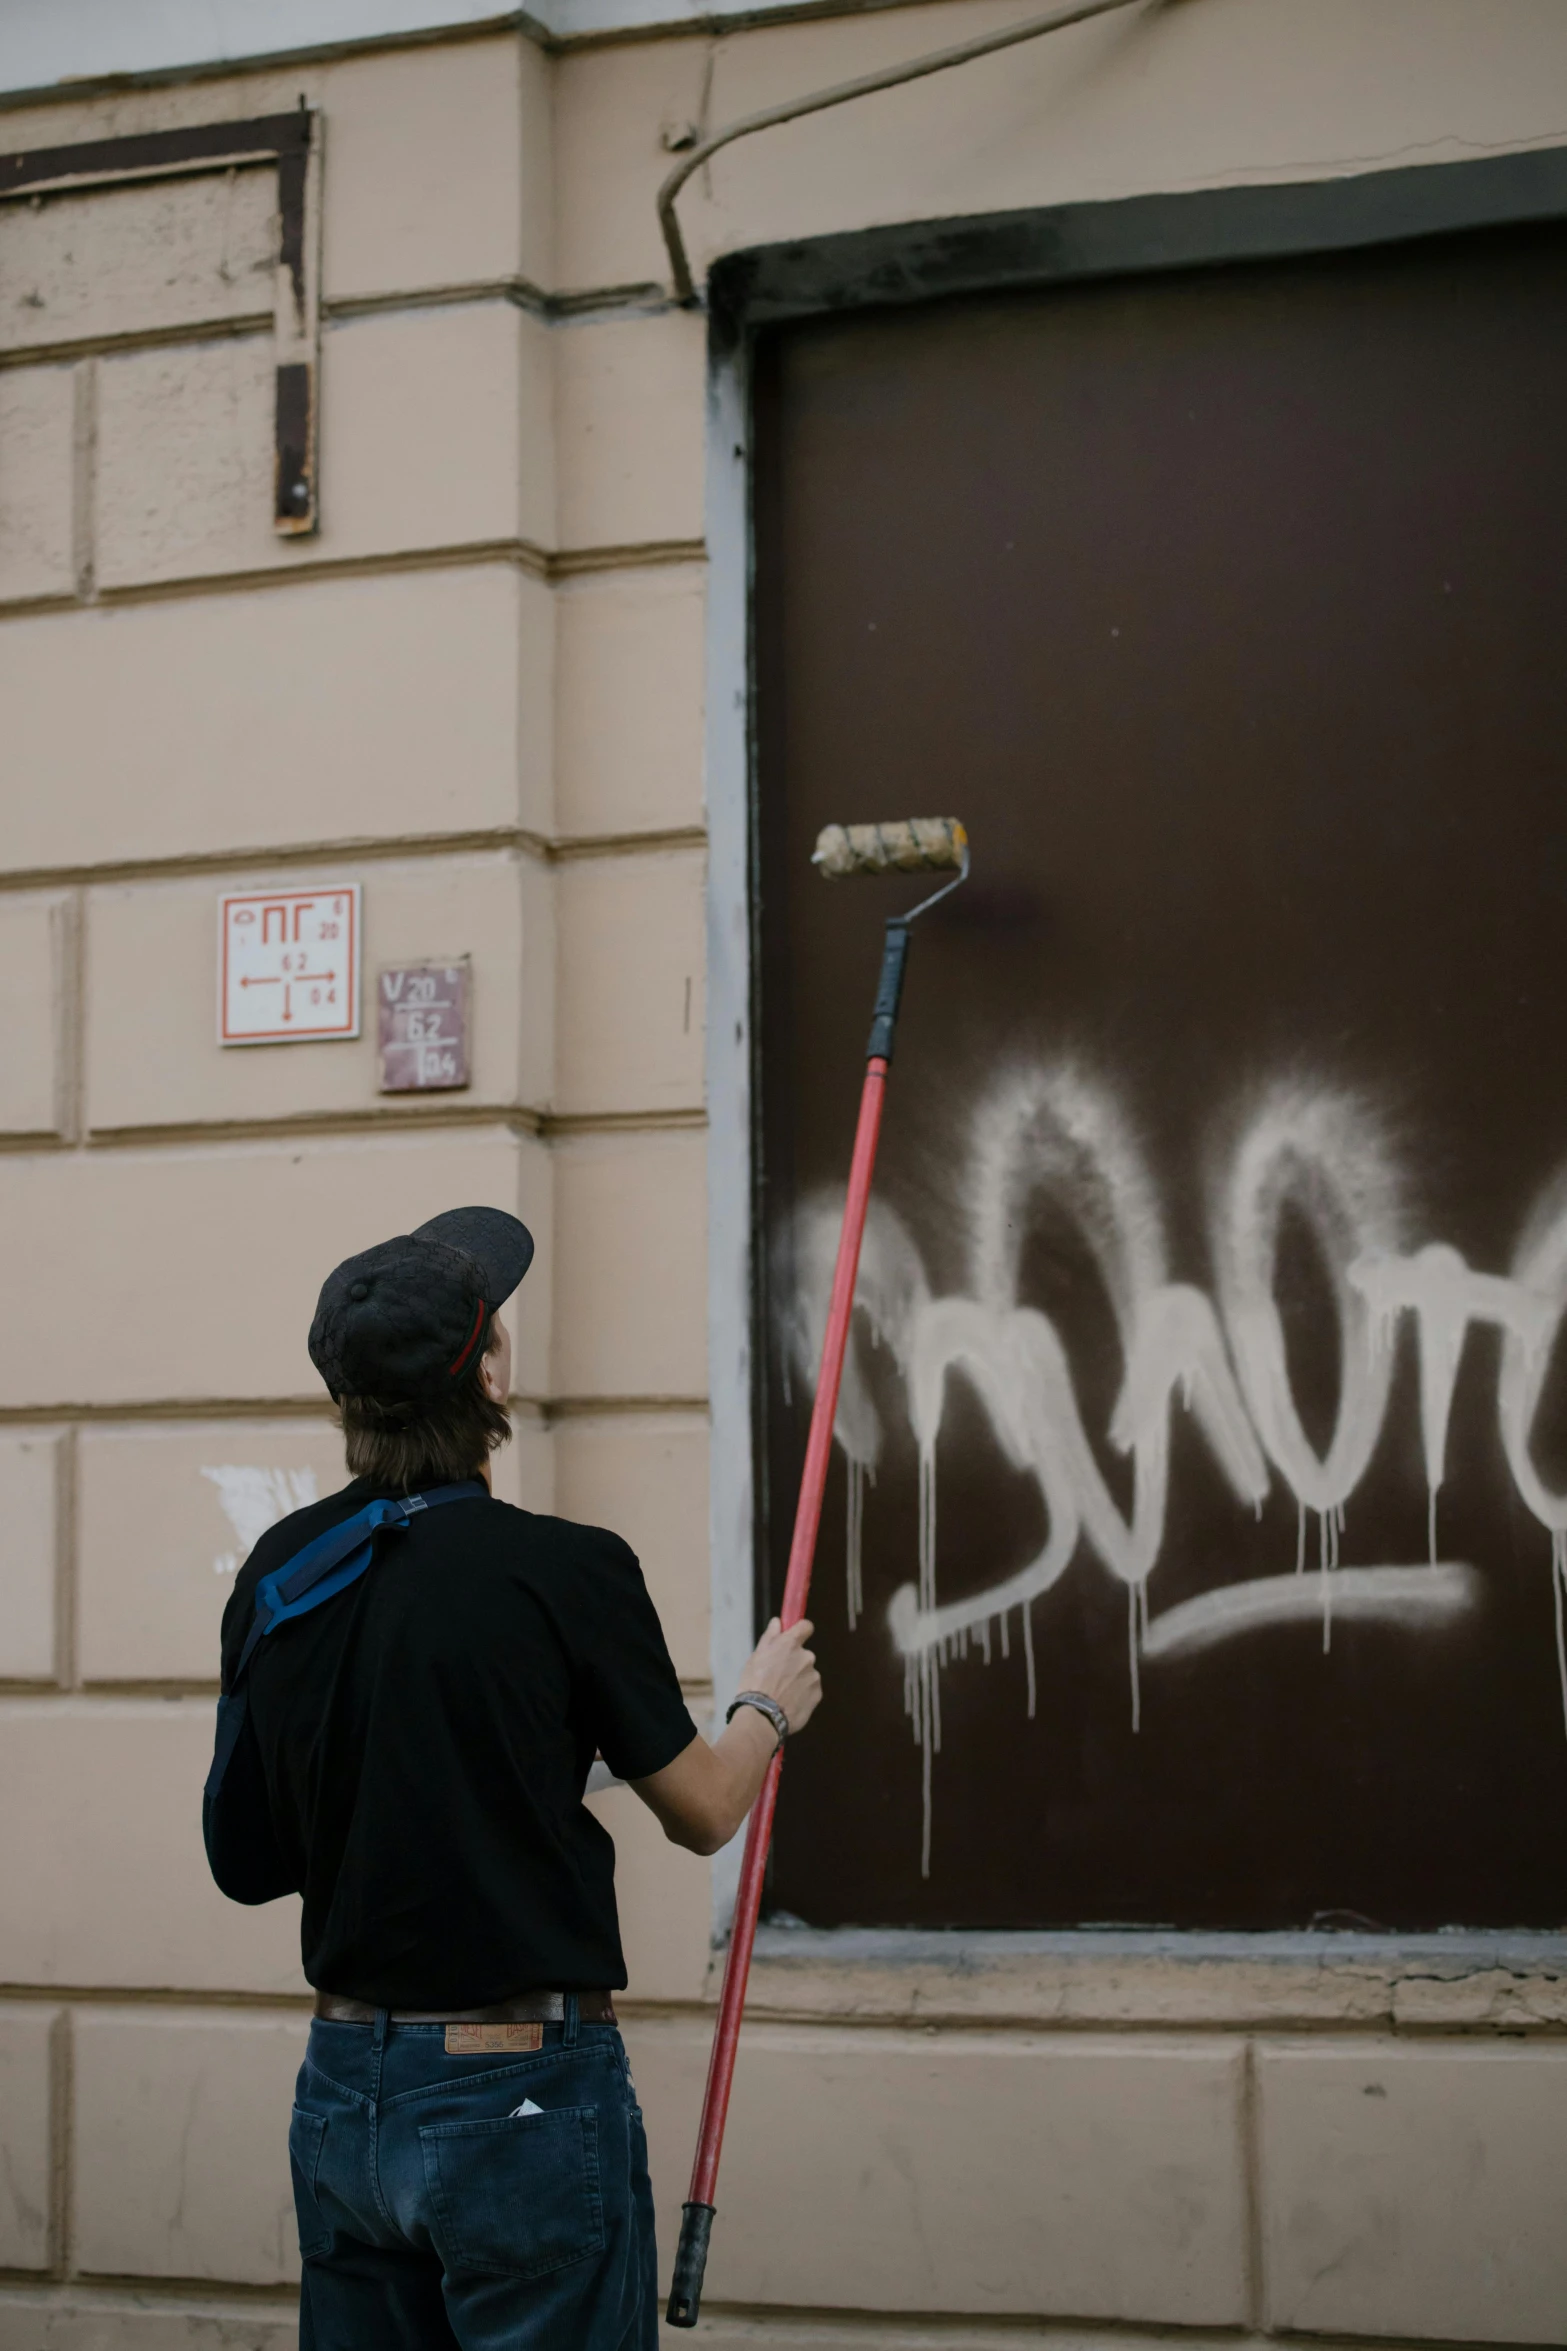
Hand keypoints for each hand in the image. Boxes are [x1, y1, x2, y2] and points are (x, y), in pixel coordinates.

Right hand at [738, 1616, 821, 1736]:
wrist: (762, 1716)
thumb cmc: (755, 1684)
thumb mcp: (756, 1657)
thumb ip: (771, 1637)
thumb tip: (778, 1622)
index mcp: (791, 1644)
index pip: (805, 1626)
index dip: (800, 1630)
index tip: (794, 1636)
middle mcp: (806, 1657)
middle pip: (803, 1655)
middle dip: (794, 1662)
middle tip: (777, 1676)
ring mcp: (813, 1676)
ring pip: (807, 1673)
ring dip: (798, 1680)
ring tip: (780, 1693)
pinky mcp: (817, 1694)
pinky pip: (810, 1689)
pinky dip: (802, 1694)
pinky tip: (788, 1702)